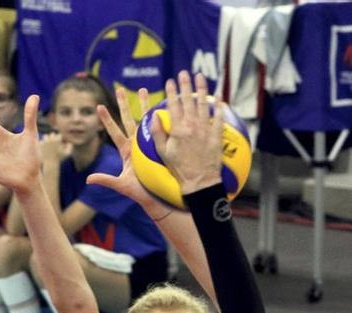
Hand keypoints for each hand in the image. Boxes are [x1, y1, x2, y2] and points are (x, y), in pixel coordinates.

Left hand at [40, 132, 71, 165]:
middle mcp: (50, 139)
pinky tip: (43, 146)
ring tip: (48, 143)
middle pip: (52, 134)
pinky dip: (41, 143)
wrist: (50, 163)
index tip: (59, 142)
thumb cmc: (59, 159)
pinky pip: (40, 141)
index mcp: (57, 140)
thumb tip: (69, 143)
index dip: (59, 138)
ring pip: (45, 136)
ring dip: (47, 139)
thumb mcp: (67, 154)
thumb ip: (70, 148)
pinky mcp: (39, 144)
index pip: (59, 135)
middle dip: (53, 138)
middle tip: (53, 142)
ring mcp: (44, 141)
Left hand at [85, 86, 165, 213]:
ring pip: (145, 119)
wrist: (156, 197)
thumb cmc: (138, 193)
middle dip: (124, 104)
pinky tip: (165, 103)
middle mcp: (136, 144)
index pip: (114, 132)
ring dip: (144, 104)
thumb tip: (88, 179)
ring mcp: (148, 144)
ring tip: (143, 89)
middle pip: (129, 119)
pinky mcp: (160, 146)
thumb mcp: (120, 185)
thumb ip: (105, 180)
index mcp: (126, 151)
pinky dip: (162, 115)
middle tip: (120, 89)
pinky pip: (160, 128)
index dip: (106, 120)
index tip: (99, 106)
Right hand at [151, 71, 222, 194]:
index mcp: (178, 129)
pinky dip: (218, 105)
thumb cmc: (179, 169)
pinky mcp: (216, 135)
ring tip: (200, 76)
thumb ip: (158, 133)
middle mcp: (192, 125)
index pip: (173, 105)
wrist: (199, 181)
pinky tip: (218, 96)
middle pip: (188, 100)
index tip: (169, 81)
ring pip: (204, 104)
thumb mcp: (163, 152)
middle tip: (184, 73)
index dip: (171, 91)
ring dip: (201, 89)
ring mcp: (206, 129)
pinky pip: (218, 116)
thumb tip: (153, 116)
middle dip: (185, 84)